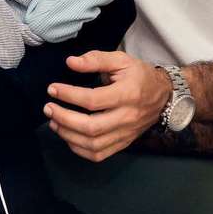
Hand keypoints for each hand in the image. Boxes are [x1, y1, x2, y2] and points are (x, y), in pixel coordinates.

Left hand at [43, 51, 170, 161]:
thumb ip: (96, 59)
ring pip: (93, 144)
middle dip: (64, 118)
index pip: (93, 100)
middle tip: (48, 108)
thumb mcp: (121, 59)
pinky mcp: (124, 142)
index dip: (69, 95)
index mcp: (127, 94)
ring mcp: (126, 133)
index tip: (52, 89)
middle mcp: (127, 117)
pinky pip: (100, 154)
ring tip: (54, 122)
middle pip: (91, 127)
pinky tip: (68, 137)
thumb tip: (70, 62)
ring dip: (68, 135)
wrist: (163, 95)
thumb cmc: (140, 75)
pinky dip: (80, 149)